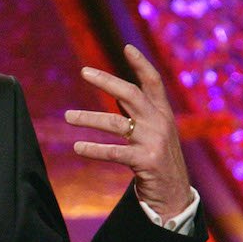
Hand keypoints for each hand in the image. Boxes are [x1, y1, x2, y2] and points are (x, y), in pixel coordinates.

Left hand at [65, 44, 191, 218]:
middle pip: (130, 94)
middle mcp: (160, 123)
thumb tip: (115, 92)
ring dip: (88, 118)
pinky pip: (114, 152)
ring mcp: (154, 141)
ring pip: (116, 123)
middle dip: (106, 81)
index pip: (153, 82)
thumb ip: (137, 112)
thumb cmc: (158, 159)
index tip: (127, 47)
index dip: (141, 64)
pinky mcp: (146, 161)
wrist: (174, 194)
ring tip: (68, 116)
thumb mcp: (153, 132)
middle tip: (84, 71)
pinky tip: (77, 146)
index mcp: (162, 113)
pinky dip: (94, 149)